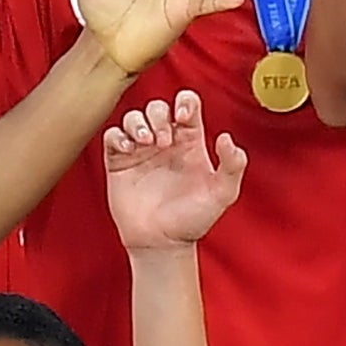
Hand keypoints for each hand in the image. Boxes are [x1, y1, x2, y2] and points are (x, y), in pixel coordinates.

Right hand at [102, 90, 245, 250]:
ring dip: (137, 123)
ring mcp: (141, 152)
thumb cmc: (192, 220)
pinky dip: (117, 137)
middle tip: (162, 141)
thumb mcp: (222, 194)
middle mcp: (165, 143)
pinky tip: (128, 150)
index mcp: (190, 143)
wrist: (162, 242)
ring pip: (133, 117)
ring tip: (144, 143)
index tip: (183, 118)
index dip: (184, 103)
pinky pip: (112, 137)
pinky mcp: (119, 163)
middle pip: (157, 107)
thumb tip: (226, 138)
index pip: (187, 105)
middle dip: (158, 116)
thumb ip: (233, 166)